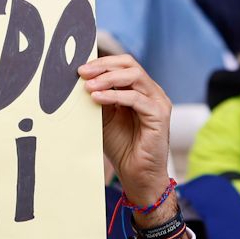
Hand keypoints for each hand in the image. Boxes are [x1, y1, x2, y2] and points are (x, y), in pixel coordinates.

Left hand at [80, 55, 171, 219]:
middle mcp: (151, 92)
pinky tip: (96, 98)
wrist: (137, 175)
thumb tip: (81, 82)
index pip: (124, 65)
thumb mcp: (104, 119)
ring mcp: (158, 102)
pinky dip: (114, 95)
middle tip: (82, 73)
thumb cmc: (122, 148)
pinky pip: (136, 98)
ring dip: (108, 78)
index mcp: (140, 91)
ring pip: (135, 76)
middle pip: (130, 65)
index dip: (102, 64)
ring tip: (88, 86)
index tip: (81, 70)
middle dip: (104, 66)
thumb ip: (98, 100)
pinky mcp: (159, 115)